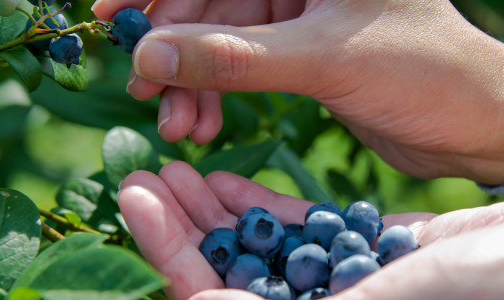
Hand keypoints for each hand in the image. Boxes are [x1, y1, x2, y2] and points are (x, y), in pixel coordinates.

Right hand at [92, 0, 503, 184]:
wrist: (471, 124)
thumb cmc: (425, 75)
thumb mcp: (324, 59)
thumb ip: (235, 56)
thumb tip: (151, 54)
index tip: (113, 13)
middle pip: (211, 2)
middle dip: (174, 50)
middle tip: (144, 91)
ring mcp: (298, 15)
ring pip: (221, 41)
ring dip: (192, 83)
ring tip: (178, 124)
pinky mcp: (299, 53)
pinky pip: (240, 68)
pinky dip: (217, 96)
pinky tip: (205, 123)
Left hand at [117, 161, 503, 299]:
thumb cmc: (488, 282)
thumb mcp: (406, 295)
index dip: (169, 254)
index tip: (137, 200)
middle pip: (224, 272)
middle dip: (178, 226)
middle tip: (142, 178)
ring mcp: (333, 283)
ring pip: (252, 248)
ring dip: (209, 210)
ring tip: (174, 170)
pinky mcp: (354, 253)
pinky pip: (291, 230)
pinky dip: (255, 205)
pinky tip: (223, 179)